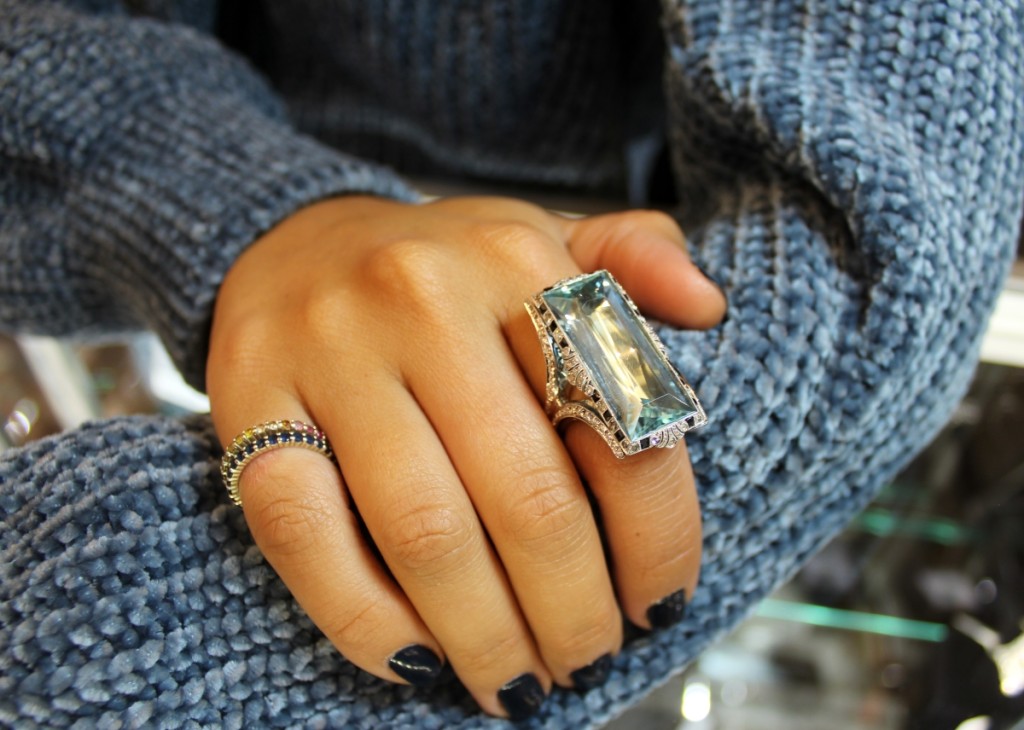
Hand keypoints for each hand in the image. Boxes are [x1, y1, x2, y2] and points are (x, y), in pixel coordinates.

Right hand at [207, 196, 725, 717]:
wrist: (292, 242)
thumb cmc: (440, 269)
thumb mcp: (543, 237)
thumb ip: (632, 258)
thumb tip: (708, 308)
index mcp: (518, 258)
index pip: (626, 424)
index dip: (658, 540)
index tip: (658, 600)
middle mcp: (425, 297)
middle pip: (531, 499)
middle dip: (574, 612)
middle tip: (587, 656)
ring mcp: (331, 352)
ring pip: (425, 533)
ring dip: (486, 636)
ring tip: (516, 679)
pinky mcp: (249, 403)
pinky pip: (306, 536)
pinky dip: (365, 619)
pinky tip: (414, 659)